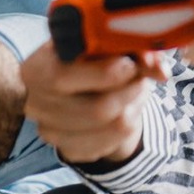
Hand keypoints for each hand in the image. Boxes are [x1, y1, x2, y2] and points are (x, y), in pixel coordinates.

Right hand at [20, 46, 165, 166]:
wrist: (83, 87)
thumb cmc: (92, 57)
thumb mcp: (105, 43)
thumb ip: (130, 47)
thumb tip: (157, 67)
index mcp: (35, 70)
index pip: (65, 78)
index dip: (106, 72)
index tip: (130, 64)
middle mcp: (35, 104)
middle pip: (97, 109)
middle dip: (129, 91)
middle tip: (140, 78)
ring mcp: (50, 132)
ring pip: (112, 127)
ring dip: (133, 107)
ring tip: (135, 92)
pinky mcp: (68, 150)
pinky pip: (112, 143)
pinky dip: (128, 125)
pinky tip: (126, 110)